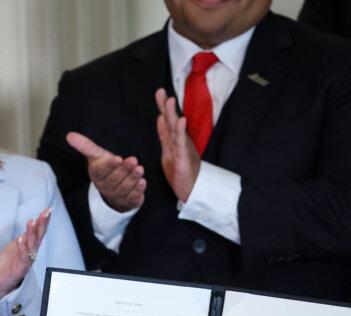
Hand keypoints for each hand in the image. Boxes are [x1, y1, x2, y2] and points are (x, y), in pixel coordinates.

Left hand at [0, 207, 50, 297]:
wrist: (0, 282)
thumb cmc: (10, 263)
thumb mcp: (17, 245)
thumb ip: (26, 235)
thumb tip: (33, 222)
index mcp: (31, 247)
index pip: (39, 232)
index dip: (44, 221)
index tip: (48, 210)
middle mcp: (31, 254)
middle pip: (38, 237)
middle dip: (42, 225)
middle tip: (44, 213)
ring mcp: (26, 262)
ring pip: (31, 246)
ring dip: (32, 234)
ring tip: (31, 222)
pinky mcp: (19, 269)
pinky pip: (22, 258)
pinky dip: (22, 248)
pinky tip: (20, 239)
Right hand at [66, 132, 145, 212]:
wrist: (115, 188)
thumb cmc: (107, 167)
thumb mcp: (98, 156)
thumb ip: (86, 146)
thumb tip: (69, 135)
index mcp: (96, 175)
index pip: (102, 171)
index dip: (110, 165)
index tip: (117, 158)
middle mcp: (105, 187)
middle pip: (114, 180)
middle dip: (124, 170)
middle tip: (133, 160)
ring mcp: (116, 196)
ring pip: (123, 188)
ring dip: (132, 179)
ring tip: (140, 169)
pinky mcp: (127, 201)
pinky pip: (132, 197)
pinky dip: (137, 190)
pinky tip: (142, 182)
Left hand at [154, 88, 199, 202]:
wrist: (191, 189)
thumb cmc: (180, 171)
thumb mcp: (168, 151)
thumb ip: (164, 135)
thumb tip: (160, 119)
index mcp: (174, 140)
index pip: (167, 121)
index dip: (163, 108)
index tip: (159, 93)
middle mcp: (180, 141)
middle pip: (171, 121)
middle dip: (166, 106)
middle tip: (160, 91)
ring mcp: (183, 148)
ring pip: (176, 129)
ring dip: (173, 114)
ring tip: (170, 100)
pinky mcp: (184, 157)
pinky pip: (181, 143)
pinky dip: (181, 131)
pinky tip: (180, 120)